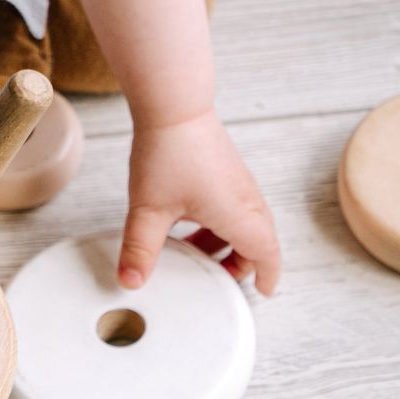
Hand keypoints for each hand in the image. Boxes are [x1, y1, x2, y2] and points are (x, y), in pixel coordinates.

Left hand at [119, 111, 281, 295]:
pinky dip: (220, 223)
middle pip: (259, 242)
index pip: (268, 255)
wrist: (174, 105)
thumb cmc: (169, 152)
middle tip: (216, 278)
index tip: (262, 293)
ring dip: (227, 243)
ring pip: (245, 223)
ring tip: (194, 253)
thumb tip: (131, 281)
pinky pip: (234, 206)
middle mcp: (247, 200)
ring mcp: (239, 182)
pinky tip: (187, 222)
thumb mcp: (149, 209)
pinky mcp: (227, 170)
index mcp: (239, 215)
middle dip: (241, 264)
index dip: (267, 277)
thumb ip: (140, 249)